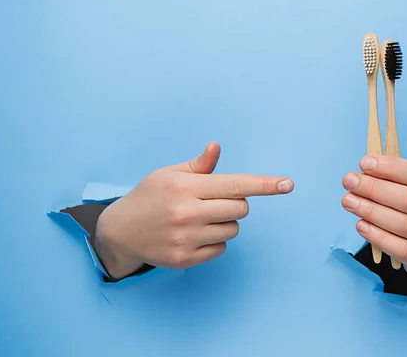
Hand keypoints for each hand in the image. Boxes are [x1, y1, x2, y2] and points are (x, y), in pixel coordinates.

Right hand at [95, 142, 293, 278]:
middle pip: (241, 209)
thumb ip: (198, 166)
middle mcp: (187, 213)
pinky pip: (221, 249)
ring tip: (200, 218)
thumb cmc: (149, 196)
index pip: (235, 184)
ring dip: (225, 222)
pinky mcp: (186, 259)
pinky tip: (193, 235)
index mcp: (185, 187)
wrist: (119, 231)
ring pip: (233, 229)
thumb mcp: (168, 174)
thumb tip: (216, 147)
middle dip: (236, 203)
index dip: (264, 184)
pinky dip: (214, 241)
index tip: (287, 184)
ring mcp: (187, 239)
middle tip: (214, 201)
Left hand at [341, 155, 406, 300]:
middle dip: (375, 188)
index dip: (390, 167)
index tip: (364, 163)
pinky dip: (377, 236)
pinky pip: (400, 248)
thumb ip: (395, 183)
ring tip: (348, 201)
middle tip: (349, 181)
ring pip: (403, 224)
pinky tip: (360, 225)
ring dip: (371, 210)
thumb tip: (364, 171)